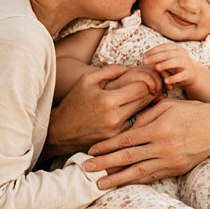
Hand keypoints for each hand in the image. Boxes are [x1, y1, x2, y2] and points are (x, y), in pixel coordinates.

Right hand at [47, 64, 162, 155]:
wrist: (60, 132)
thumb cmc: (75, 102)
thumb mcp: (88, 79)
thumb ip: (112, 70)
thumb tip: (135, 67)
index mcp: (108, 100)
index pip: (142, 88)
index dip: (147, 82)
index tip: (145, 80)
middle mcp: (114, 118)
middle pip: (146, 102)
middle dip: (150, 92)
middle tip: (149, 88)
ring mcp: (116, 132)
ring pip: (145, 115)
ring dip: (145, 106)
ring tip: (140, 99)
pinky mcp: (116, 141)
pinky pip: (135, 127)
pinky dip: (137, 119)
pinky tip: (132, 113)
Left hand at [86, 97, 209, 188]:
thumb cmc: (192, 111)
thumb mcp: (167, 106)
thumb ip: (145, 115)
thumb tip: (126, 127)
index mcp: (158, 128)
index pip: (126, 139)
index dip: (107, 146)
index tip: (91, 150)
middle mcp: (163, 146)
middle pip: (128, 157)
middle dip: (104, 164)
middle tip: (86, 168)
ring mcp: (171, 160)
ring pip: (138, 172)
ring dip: (117, 179)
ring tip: (99, 184)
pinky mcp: (177, 169)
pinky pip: (153, 176)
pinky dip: (136, 181)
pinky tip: (123, 184)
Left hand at [143, 43, 207, 91]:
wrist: (193, 74)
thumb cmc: (176, 65)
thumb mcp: (169, 58)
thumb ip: (159, 57)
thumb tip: (144, 57)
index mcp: (176, 48)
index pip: (164, 47)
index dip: (153, 51)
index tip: (143, 56)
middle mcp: (182, 54)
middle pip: (168, 54)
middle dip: (155, 57)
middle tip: (145, 62)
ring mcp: (187, 63)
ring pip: (176, 62)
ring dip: (165, 64)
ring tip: (156, 68)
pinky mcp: (189, 73)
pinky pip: (181, 76)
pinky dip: (173, 78)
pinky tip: (166, 81)